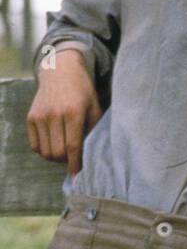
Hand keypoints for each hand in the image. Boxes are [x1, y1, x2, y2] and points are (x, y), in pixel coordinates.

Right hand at [26, 48, 101, 176]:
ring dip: (55, 157)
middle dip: (66, 161)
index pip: (73, 146)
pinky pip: (35, 145)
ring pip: (45, 152)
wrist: (61, 73)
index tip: (78, 175)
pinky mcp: (30, 117)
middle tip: (74, 158)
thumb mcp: (95, 109)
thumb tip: (93, 156)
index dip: (75, 164)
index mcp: (74, 112)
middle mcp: (54, 114)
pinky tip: (54, 143)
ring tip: (65, 150)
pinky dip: (44, 150)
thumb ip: (94, 131)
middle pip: (57, 152)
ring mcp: (40, 116)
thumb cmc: (84, 94)